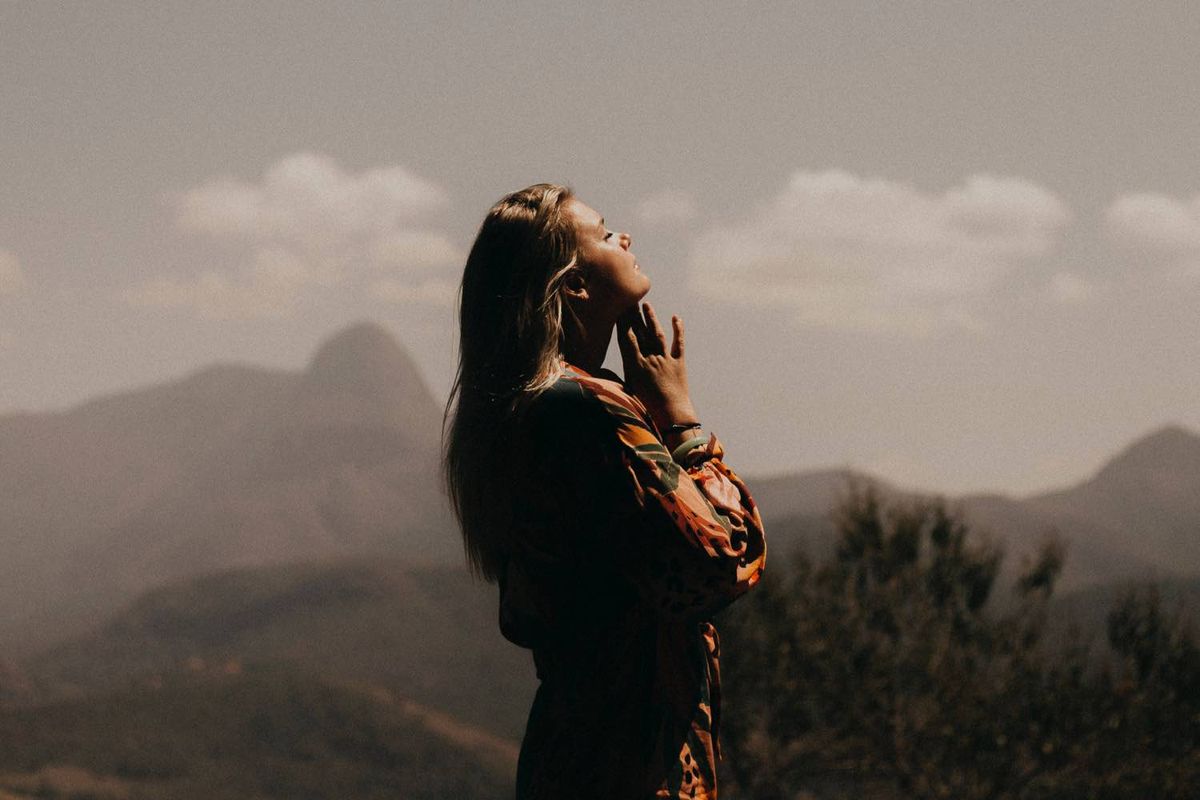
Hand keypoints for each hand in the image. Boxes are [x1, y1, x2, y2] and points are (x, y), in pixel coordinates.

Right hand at [617, 301, 697, 429]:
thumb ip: (612, 380)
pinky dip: (678, 330)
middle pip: (640, 332)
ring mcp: (665, 360)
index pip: (627, 338)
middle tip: (629, 299)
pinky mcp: (679, 364)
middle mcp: (649, 359)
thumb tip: (595, 372)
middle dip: (634, 315)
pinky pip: (678, 344)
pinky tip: (676, 318)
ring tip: (646, 305)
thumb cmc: (646, 408)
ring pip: (657, 334)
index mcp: (635, 365)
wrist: (672, 415)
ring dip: (651, 319)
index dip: (622, 322)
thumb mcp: (626, 392)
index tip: (618, 309)